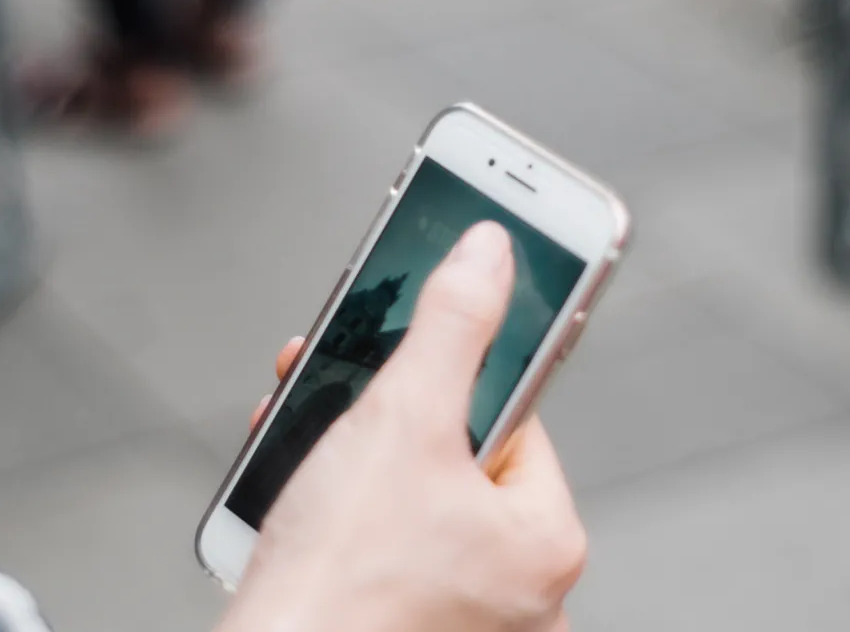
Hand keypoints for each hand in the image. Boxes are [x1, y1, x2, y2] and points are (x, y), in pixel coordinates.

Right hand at [221, 223, 586, 631]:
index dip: (448, 381)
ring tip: (309, 459)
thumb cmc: (338, 585)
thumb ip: (451, 324)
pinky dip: (341, 521)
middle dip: (384, 425)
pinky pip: (381, 553)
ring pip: (408, 505)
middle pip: (454, 462)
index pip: (512, 420)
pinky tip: (302, 507)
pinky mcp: (405, 630)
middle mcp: (522, 596)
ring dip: (351, 465)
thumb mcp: (400, 418)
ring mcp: (463, 622)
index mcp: (547, 543)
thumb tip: (490, 255)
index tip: (410, 353)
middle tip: (342, 409)